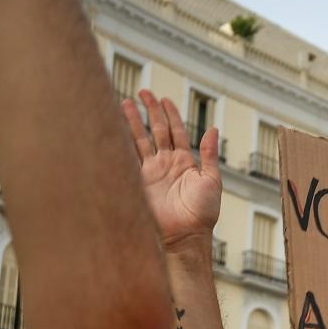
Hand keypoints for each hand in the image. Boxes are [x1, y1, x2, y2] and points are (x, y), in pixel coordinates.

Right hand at [122, 90, 220, 250]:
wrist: (184, 236)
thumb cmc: (203, 213)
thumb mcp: (212, 181)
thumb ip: (210, 155)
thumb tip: (212, 129)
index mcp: (185, 163)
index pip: (177, 132)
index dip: (171, 115)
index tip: (164, 99)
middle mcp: (166, 165)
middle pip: (156, 131)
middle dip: (150, 111)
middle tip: (144, 92)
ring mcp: (150, 172)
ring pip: (140, 140)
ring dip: (132, 121)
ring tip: (125, 102)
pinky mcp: (138, 181)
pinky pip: (128, 157)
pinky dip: (122, 142)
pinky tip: (115, 127)